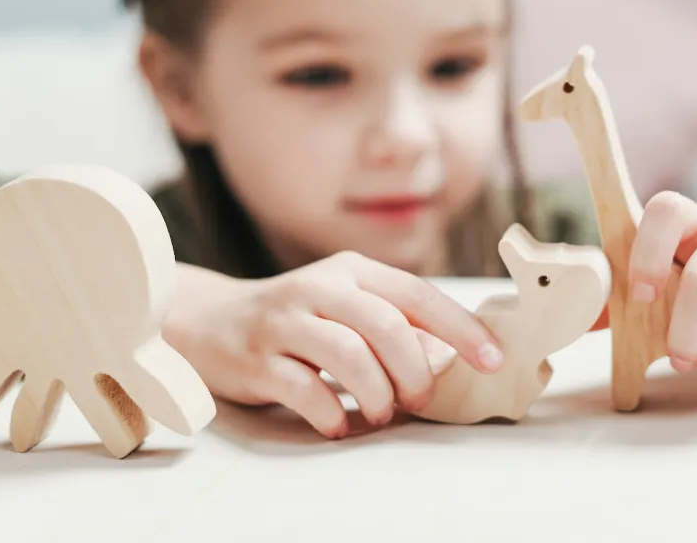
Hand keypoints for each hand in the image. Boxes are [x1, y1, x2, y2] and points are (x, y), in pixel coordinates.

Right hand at [164, 252, 503, 438]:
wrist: (205, 321)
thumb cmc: (295, 320)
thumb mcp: (347, 308)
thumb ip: (396, 325)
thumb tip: (453, 354)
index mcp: (352, 272)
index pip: (418, 295)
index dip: (460, 328)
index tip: (492, 359)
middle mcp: (319, 288)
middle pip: (387, 326)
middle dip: (415, 370)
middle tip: (419, 399)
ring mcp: (284, 322)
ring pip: (349, 355)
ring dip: (376, 394)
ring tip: (379, 412)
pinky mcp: (256, 358)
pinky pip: (304, 390)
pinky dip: (330, 414)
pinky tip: (337, 424)